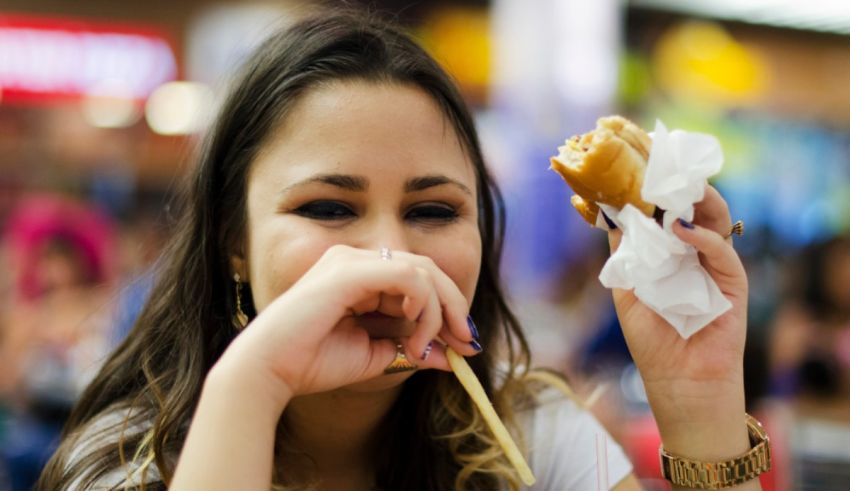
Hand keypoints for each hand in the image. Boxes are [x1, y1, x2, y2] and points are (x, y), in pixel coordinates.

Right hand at [213, 245, 479, 407]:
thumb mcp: (377, 356)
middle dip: (455, 307)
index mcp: (361, 275)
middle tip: (467, 343)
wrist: (270, 370)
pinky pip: (407, 276)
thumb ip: (412, 349)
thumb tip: (450, 357)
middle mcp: (357, 260)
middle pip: (427, 269)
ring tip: (422, 349)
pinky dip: (422, 305)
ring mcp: (352, 261)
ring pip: (422, 271)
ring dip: (437, 313)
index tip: (464, 345)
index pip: (420, 279)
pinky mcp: (350, 271)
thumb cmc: (313, 363)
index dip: (448, 309)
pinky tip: (413, 335)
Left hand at [607, 186, 749, 449]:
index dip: (656, 194)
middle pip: (693, 211)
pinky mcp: (734, 284)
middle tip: (660, 167)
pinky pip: (723, 253)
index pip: (667, 215)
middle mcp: (695, 256)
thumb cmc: (653, 339)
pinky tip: (682, 229)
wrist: (678, 380)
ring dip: (698, 202)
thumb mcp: (627, 291)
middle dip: (679, 188)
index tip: (638, 169)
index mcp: (670, 255)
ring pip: (715, 222)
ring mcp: (715, 267)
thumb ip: (624, 255)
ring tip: (677, 188)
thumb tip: (609, 216)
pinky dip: (704, 238)